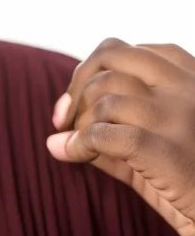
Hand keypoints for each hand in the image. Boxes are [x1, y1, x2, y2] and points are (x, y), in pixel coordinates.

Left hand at [45, 37, 194, 235]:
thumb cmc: (191, 184)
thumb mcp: (152, 145)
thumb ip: (110, 130)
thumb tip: (53, 139)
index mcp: (192, 77)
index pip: (126, 50)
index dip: (92, 70)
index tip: (78, 98)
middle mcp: (188, 88)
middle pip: (109, 58)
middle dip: (77, 85)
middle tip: (64, 117)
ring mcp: (180, 116)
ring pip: (104, 97)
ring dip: (80, 121)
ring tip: (79, 144)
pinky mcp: (167, 150)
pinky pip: (102, 134)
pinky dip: (78, 144)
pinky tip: (75, 155)